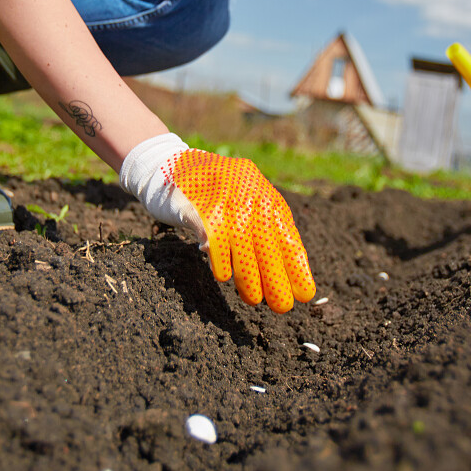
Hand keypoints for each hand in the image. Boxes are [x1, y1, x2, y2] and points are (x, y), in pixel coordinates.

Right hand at [120, 133, 315, 312]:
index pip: (286, 234)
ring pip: (241, 245)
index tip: (304, 293)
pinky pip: (213, 239)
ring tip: (254, 300)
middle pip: (267, 243)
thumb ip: (258, 229)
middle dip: (276, 278)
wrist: (166, 164)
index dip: (296, 266)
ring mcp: (224, 198)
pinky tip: (224, 277)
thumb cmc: (209, 191)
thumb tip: (280, 272)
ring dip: (249, 276)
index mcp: (263, 194)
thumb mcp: (241, 202)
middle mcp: (249, 194)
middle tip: (283, 306)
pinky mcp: (199, 205)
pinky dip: (220, 260)